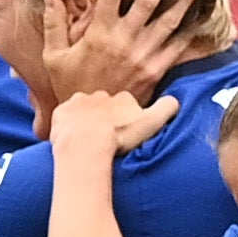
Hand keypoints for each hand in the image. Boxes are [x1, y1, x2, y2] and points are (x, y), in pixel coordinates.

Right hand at [36, 0, 189, 103]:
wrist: (91, 124)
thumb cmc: (70, 90)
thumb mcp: (54, 56)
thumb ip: (53, 23)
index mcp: (100, 32)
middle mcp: (125, 40)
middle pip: (147, 0)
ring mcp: (143, 55)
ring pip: (168, 22)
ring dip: (182, 1)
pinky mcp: (156, 71)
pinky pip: (177, 50)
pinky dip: (191, 36)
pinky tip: (202, 23)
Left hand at [51, 89, 177, 161]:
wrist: (86, 142)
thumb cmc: (119, 135)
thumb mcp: (152, 122)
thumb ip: (166, 109)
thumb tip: (175, 100)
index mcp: (122, 98)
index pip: (126, 102)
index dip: (126, 116)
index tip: (125, 129)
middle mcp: (100, 95)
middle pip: (104, 104)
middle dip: (104, 115)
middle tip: (107, 135)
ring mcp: (78, 103)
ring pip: (83, 109)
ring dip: (85, 120)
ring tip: (88, 138)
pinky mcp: (62, 113)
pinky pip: (65, 117)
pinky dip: (68, 125)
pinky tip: (72, 138)